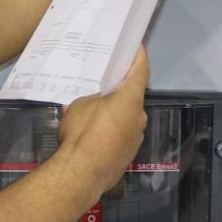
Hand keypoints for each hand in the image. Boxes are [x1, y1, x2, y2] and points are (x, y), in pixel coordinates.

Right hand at [57, 47, 149, 197]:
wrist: (81, 174)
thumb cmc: (82, 133)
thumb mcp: (80, 105)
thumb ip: (93, 100)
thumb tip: (95, 106)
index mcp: (130, 100)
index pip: (140, 71)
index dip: (139, 57)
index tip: (137, 47)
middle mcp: (139, 117)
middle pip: (132, 98)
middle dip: (120, 92)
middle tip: (104, 87)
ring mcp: (135, 138)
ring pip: (126, 119)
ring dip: (115, 114)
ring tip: (93, 115)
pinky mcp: (128, 155)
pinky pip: (121, 136)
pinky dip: (111, 132)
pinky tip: (94, 137)